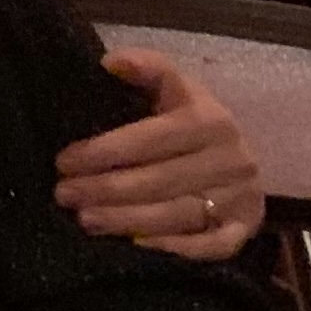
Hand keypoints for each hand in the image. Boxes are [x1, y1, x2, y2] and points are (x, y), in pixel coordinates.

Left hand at [57, 51, 262, 261]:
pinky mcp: (246, 228)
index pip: (151, 138)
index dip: (104, 151)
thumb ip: (147, 70)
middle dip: (105, 188)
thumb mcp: (172, 89)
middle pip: (161, 180)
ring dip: (128, 220)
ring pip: (179, 213)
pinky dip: (176, 248)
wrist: (237, 158)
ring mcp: (242, 197)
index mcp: (210, 119)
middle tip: (64, 195)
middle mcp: (233, 158)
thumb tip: (110, 62)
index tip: (64, 161)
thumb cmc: (188, 121)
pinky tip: (137, 246)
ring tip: (86, 220)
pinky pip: (212, 246)